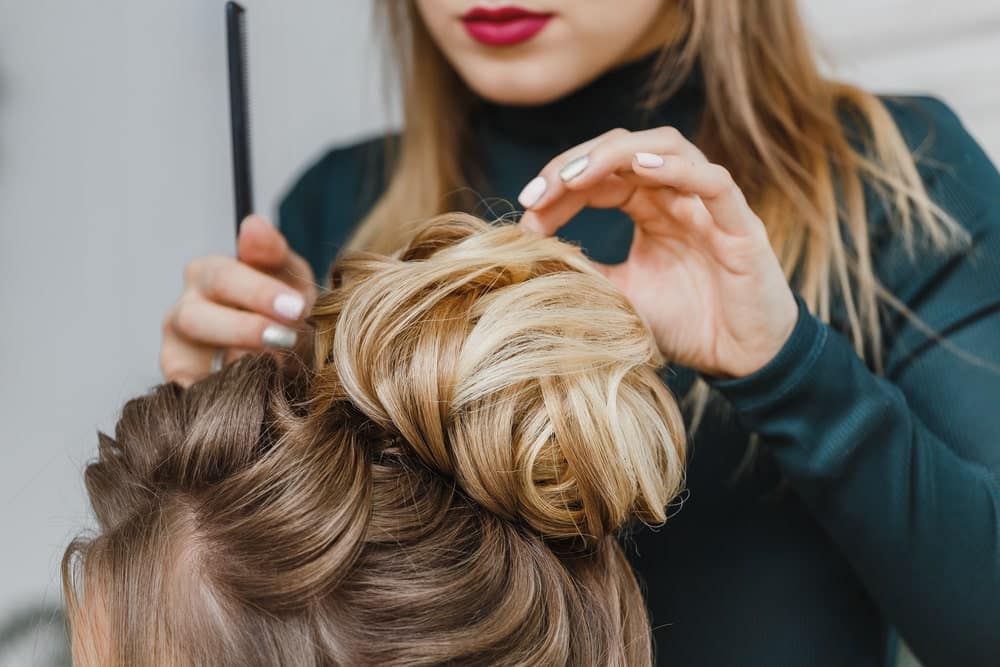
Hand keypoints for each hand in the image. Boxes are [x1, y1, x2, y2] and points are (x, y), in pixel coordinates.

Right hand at [160, 216, 316, 385]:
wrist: (285, 348)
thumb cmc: (283, 303)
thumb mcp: (288, 273)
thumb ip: (272, 252)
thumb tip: (253, 224)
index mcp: (208, 274)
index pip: (223, 276)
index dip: (259, 293)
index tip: (296, 308)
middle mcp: (184, 311)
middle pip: (196, 319)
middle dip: (244, 330)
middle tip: (286, 339)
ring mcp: (176, 352)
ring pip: (180, 362)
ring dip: (228, 369)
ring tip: (269, 373)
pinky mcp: (181, 389)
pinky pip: (187, 398)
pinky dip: (213, 401)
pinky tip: (248, 402)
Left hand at [518, 127, 797, 378]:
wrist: (740, 360)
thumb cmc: (685, 324)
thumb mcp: (619, 295)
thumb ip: (584, 270)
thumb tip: (530, 254)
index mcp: (649, 207)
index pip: (598, 174)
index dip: (559, 183)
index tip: (525, 210)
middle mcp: (677, 195)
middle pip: (623, 150)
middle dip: (576, 163)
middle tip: (538, 193)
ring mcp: (708, 205)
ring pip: (667, 147)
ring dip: (617, 154)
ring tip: (576, 176)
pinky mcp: (740, 224)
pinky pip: (714, 181)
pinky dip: (679, 169)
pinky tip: (642, 170)